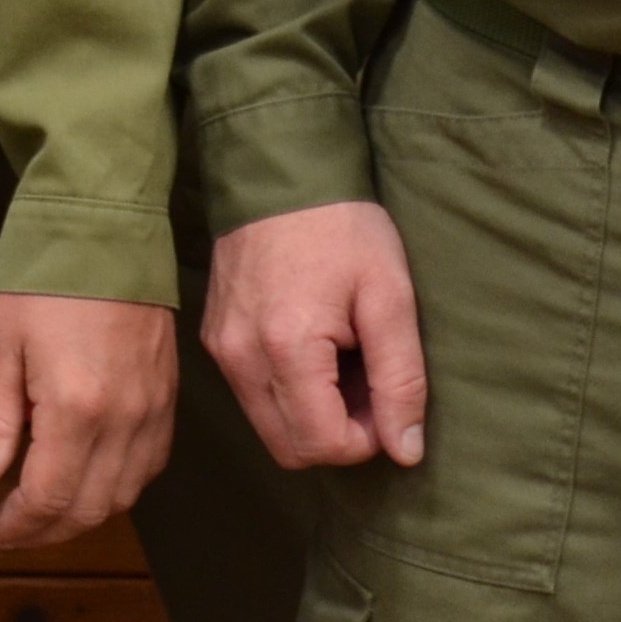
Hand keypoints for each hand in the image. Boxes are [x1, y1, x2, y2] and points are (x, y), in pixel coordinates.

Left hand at [0, 294, 177, 546]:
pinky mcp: (168, 397)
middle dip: (43, 532)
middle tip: (7, 529)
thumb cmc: (43, 280)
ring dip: (80, 514)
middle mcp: (124, 419)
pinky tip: (86, 477)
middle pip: (88, 509)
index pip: (48, 500)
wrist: (105, 230)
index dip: (15, 527)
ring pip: (123, 496)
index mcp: (76, 407)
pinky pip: (149, 465)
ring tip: (40, 510)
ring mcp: (153, 410)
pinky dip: (116, 487)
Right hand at [203, 201, 424, 470]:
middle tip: (367, 384)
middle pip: (291, 449)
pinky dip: (288, 393)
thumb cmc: (342, 227)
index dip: (366, 439)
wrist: (280, 170)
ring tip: (343, 363)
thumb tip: (405, 450)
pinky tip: (315, 349)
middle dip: (338, 434)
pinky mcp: (214, 339)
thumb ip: (401, 379)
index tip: (386, 396)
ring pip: (269, 428)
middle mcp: (241, 358)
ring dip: (312, 416)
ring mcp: (221, 350)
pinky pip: (252, 396)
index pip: (324, 445)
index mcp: (287, 348)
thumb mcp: (390, 296)